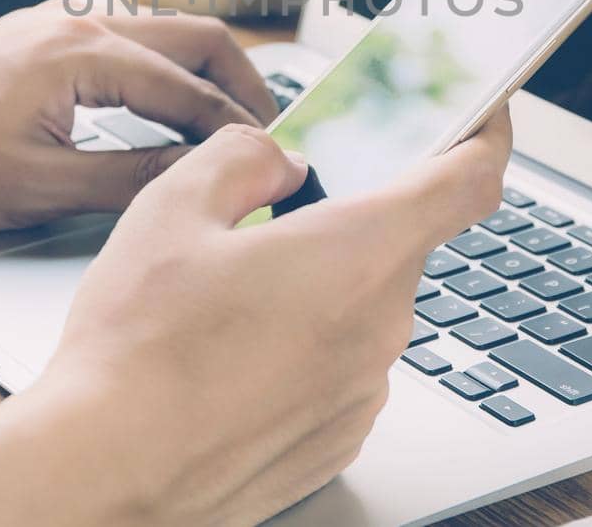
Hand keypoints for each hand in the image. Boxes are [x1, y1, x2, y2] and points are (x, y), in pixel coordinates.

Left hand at [0, 0, 280, 230]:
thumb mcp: (41, 188)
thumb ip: (132, 177)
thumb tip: (200, 175)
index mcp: (83, 51)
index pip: (191, 90)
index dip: (238, 131)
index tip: (275, 161)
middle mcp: (75, 21)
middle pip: (193, 36)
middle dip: (240, 84)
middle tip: (271, 132)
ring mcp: (53, 24)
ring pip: (159, 35)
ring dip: (202, 74)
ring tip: (228, 125)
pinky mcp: (34, 40)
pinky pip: (123, 43)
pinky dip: (161, 71)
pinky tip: (163, 111)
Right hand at [37, 110, 512, 524]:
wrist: (108, 475)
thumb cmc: (137, 351)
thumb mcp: (172, 209)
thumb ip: (242, 159)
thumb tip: (280, 160)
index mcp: (358, 252)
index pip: (469, 181)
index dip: (483, 135)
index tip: (478, 115)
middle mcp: (380, 323)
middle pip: (398, 244)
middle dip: (348, 220)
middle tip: (276, 214)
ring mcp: (364, 389)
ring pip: (362, 307)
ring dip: (317, 288)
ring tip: (226, 301)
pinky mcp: (338, 438)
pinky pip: (340, 366)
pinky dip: (303, 348)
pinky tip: (230, 356)